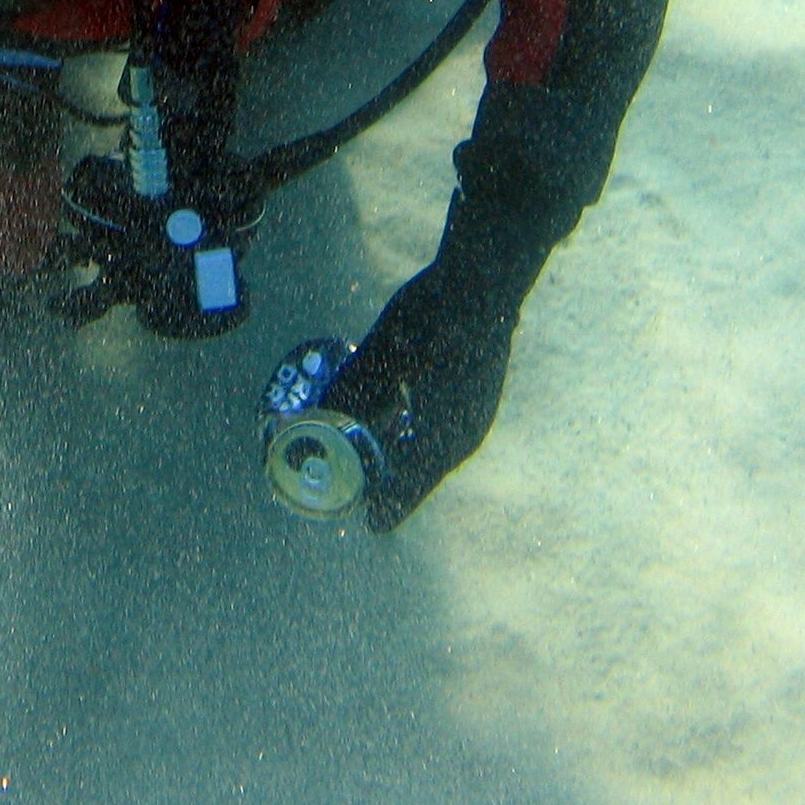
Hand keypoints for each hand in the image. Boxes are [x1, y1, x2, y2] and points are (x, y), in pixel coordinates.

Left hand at [318, 289, 515, 532]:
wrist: (485, 281)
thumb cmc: (432, 318)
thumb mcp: (382, 354)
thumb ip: (353, 388)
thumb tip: (319, 415)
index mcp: (444, 437)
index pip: (413, 489)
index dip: (390, 507)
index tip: (372, 524)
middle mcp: (465, 435)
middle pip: (422, 471)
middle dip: (391, 478)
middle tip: (360, 481)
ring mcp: (476, 415)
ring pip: (434, 448)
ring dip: (404, 452)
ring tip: (371, 448)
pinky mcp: (478, 394)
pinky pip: (445, 428)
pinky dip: (419, 431)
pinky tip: (399, 413)